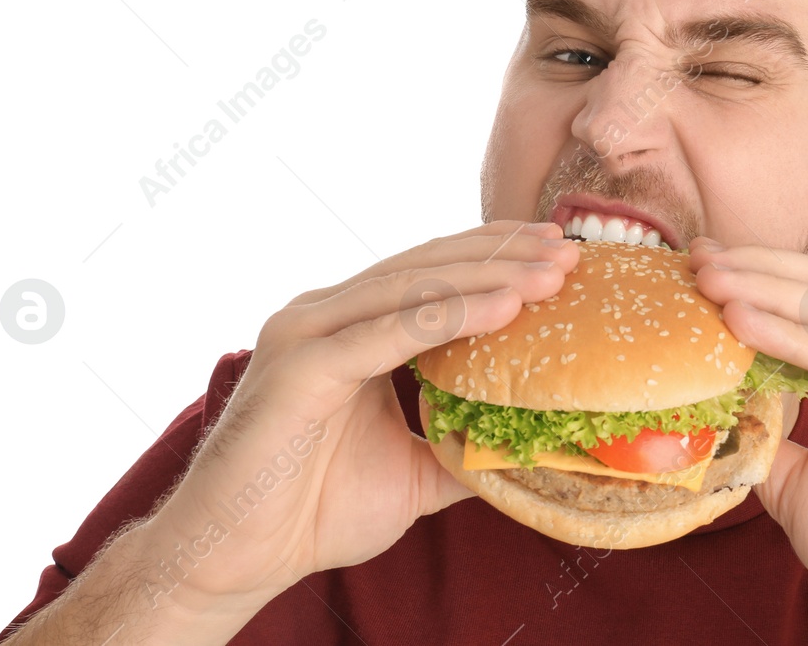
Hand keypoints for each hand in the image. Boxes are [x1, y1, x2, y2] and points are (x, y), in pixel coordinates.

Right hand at [138, 221, 579, 615]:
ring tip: (551, 275)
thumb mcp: (413, 472)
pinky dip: (450, 316)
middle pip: (428, 267)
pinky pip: (389, 331)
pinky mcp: (301, 365)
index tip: (556, 250)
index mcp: (347, 325)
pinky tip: (504, 307)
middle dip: (503, 256)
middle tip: (569, 251)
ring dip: (490, 277)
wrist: (238, 557)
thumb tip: (530, 450)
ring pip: (414, 288)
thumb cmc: (312, 510)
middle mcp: (324, 314)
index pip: (431, 272)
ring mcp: (308, 332)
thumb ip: (462, 445)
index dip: (493, 256)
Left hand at [688, 240, 807, 644]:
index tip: (698, 266)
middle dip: (759, 269)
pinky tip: (745, 326)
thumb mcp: (795, 481)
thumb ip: (766, 433)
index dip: (758, 278)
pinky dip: (794, 339)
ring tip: (712, 282)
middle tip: (699, 259)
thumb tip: (715, 404)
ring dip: (769, 292)